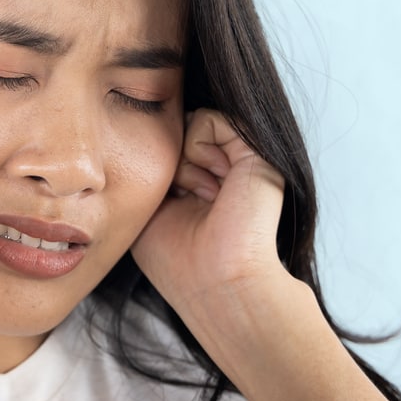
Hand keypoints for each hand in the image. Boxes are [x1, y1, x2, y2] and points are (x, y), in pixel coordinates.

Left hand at [131, 109, 300, 338]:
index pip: (164, 147)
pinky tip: (215, 186)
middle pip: (174, 133)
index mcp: (198, 184)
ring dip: (183, 163)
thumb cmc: (177, 258)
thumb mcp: (150, 207)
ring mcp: (239, 160)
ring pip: (188, 125)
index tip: (169, 204)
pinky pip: (208, 119)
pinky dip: (199, 149)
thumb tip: (145, 133)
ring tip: (206, 199)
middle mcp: (220, 169)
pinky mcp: (254, 151)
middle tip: (188, 201)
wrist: (219, 281)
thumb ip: (152, 170)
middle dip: (170, 164)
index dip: (154, 167)